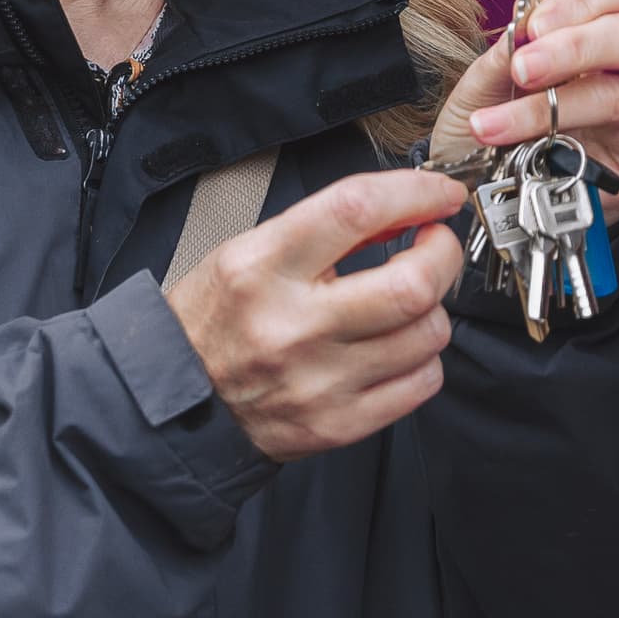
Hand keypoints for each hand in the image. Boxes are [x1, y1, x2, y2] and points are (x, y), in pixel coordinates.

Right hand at [168, 169, 468, 459]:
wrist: (176, 401)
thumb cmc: (214, 320)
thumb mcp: (251, 251)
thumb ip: (327, 230)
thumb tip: (404, 212)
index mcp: (261, 267)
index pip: (356, 210)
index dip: (415, 193)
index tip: (439, 194)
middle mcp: (292, 325)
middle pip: (410, 284)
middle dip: (441, 256)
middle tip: (435, 248)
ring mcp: (318, 381)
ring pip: (427, 334)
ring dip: (431, 310)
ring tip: (404, 304)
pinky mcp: (337, 424)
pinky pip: (421, 383)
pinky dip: (423, 359)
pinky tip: (396, 349)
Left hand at [427, 0, 618, 212]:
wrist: (502, 203)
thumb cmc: (502, 139)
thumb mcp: (483, 93)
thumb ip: (499, 61)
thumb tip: (517, 33)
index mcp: (587, 33)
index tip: (535, 24)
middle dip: (571, 48)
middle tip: (524, 70)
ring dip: (565, 104)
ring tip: (512, 125)